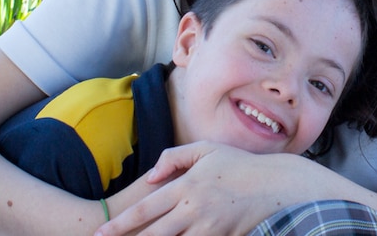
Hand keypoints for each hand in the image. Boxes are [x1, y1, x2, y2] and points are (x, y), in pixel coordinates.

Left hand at [96, 142, 309, 235]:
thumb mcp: (205, 149)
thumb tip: (150, 176)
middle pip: (152, 235)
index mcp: (185, 187)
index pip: (144, 210)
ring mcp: (208, 229)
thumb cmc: (238, 164)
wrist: (275, 185)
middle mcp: (193, 211)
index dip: (120, 225)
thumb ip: (173, 157)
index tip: (100, 232)